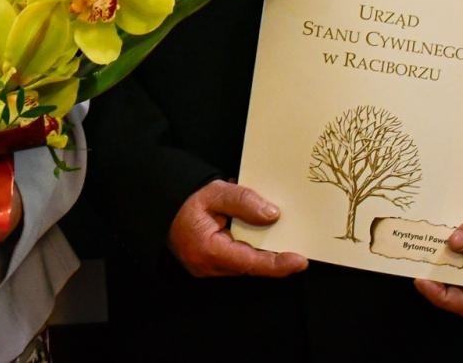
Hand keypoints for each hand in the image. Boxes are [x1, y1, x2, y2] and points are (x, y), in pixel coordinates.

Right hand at [167, 180, 307, 278]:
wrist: (162, 207)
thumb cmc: (185, 200)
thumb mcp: (214, 192)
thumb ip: (243, 201)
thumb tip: (273, 215)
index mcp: (208, 250)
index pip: (249, 262)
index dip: (277, 264)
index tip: (300, 261)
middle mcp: (209, 267)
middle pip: (251, 264)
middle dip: (275, 254)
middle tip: (298, 241)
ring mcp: (209, 269)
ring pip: (246, 263)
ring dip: (263, 249)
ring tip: (280, 231)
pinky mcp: (212, 266)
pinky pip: (238, 259)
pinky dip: (251, 247)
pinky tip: (260, 232)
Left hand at [414, 206, 462, 317]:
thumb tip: (453, 243)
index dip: (442, 298)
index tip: (422, 282)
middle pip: (459, 293)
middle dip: (435, 281)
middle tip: (416, 263)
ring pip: (458, 278)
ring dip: (440, 266)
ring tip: (421, 251)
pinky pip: (461, 264)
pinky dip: (448, 254)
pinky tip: (436, 241)